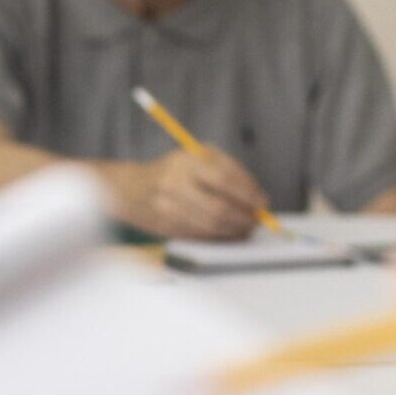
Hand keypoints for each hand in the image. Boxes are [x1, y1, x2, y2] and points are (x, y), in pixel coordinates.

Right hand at [117, 147, 270, 240]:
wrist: (132, 189)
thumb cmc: (174, 172)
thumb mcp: (197, 158)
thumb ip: (228, 172)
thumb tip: (258, 199)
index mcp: (187, 160)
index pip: (225, 179)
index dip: (249, 194)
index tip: (262, 203)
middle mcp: (175, 183)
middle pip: (219, 207)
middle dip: (244, 217)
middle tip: (256, 220)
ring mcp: (168, 207)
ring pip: (211, 225)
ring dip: (234, 230)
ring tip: (245, 228)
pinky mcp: (166, 226)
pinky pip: (200, 235)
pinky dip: (219, 236)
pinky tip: (227, 232)